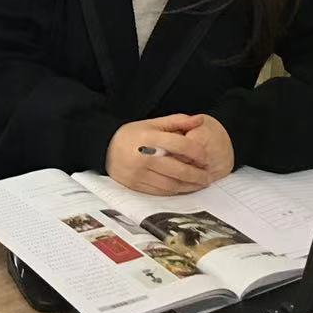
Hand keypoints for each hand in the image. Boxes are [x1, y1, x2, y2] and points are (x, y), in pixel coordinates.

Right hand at [104, 113, 230, 194]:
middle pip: (178, 169)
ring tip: (200, 183)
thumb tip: (199, 120)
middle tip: (208, 176)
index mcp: (149, 138)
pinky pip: (161, 192)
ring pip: (171, 184)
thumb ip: (177, 121)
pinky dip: (176, 191)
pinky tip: (185, 188)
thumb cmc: (132, 135)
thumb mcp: (152, 123)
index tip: (206, 158)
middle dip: (198, 174)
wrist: (104, 149)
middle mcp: (143, 157)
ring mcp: (139, 174)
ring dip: (190, 186)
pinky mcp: (137, 186)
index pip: (180, 145)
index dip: (197, 152)